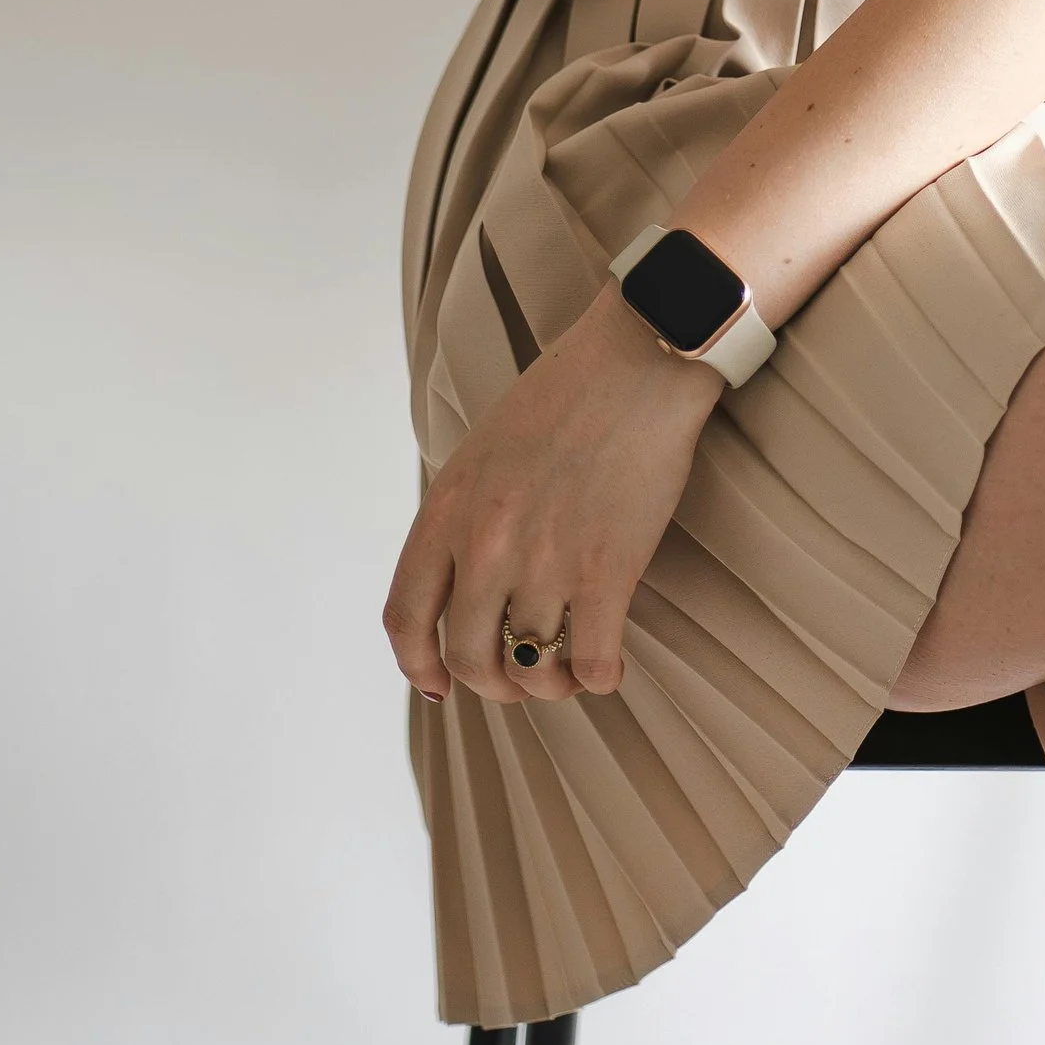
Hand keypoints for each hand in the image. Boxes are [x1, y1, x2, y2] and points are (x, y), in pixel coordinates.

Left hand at [383, 285, 722, 705]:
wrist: (640, 358)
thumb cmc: (567, 394)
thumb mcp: (484, 451)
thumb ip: (464, 516)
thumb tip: (465, 584)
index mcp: (447, 509)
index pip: (404, 617)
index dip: (417, 665)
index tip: (436, 684)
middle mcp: (485, 545)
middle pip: (468, 658)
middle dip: (493, 683)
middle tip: (520, 679)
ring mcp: (546, 562)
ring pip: (531, 670)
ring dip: (549, 686)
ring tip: (567, 674)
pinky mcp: (608, 571)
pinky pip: (594, 662)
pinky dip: (600, 678)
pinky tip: (608, 666)